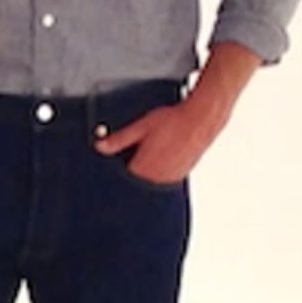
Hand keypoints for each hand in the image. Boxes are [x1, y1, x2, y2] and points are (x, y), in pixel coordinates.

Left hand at [95, 96, 223, 185]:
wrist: (200, 120)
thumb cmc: (173, 121)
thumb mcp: (140, 127)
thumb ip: (119, 139)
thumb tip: (100, 147)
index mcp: (143, 169)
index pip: (121, 180)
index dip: (116, 171)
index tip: (114, 165)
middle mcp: (156, 179)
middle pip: (135, 182)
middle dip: (131, 170)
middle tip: (137, 153)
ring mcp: (169, 179)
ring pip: (149, 182)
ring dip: (146, 171)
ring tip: (152, 151)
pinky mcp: (179, 176)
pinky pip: (163, 179)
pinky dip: (159, 171)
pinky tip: (162, 155)